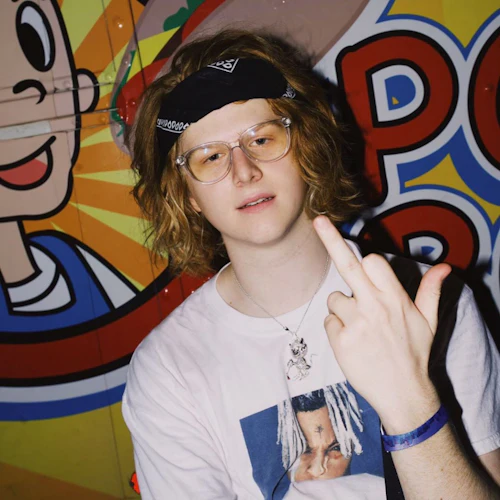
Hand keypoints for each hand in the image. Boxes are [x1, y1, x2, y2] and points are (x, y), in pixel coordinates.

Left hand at [313, 216, 451, 431]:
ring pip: (334, 299)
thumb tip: (444, 267)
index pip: (373, 261)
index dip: (367, 261)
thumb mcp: (429, 322)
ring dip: (342, 310)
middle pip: (348, 265)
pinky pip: (328, 322)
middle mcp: (374, 306)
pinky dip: (336, 330)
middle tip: (319, 220)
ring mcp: (355, 323)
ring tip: (360, 329)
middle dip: (332, 239)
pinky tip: (352, 343)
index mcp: (395, 298)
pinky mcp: (340, 341)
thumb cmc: (414, 354)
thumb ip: (431, 291)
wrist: (403, 394)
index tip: (363, 261)